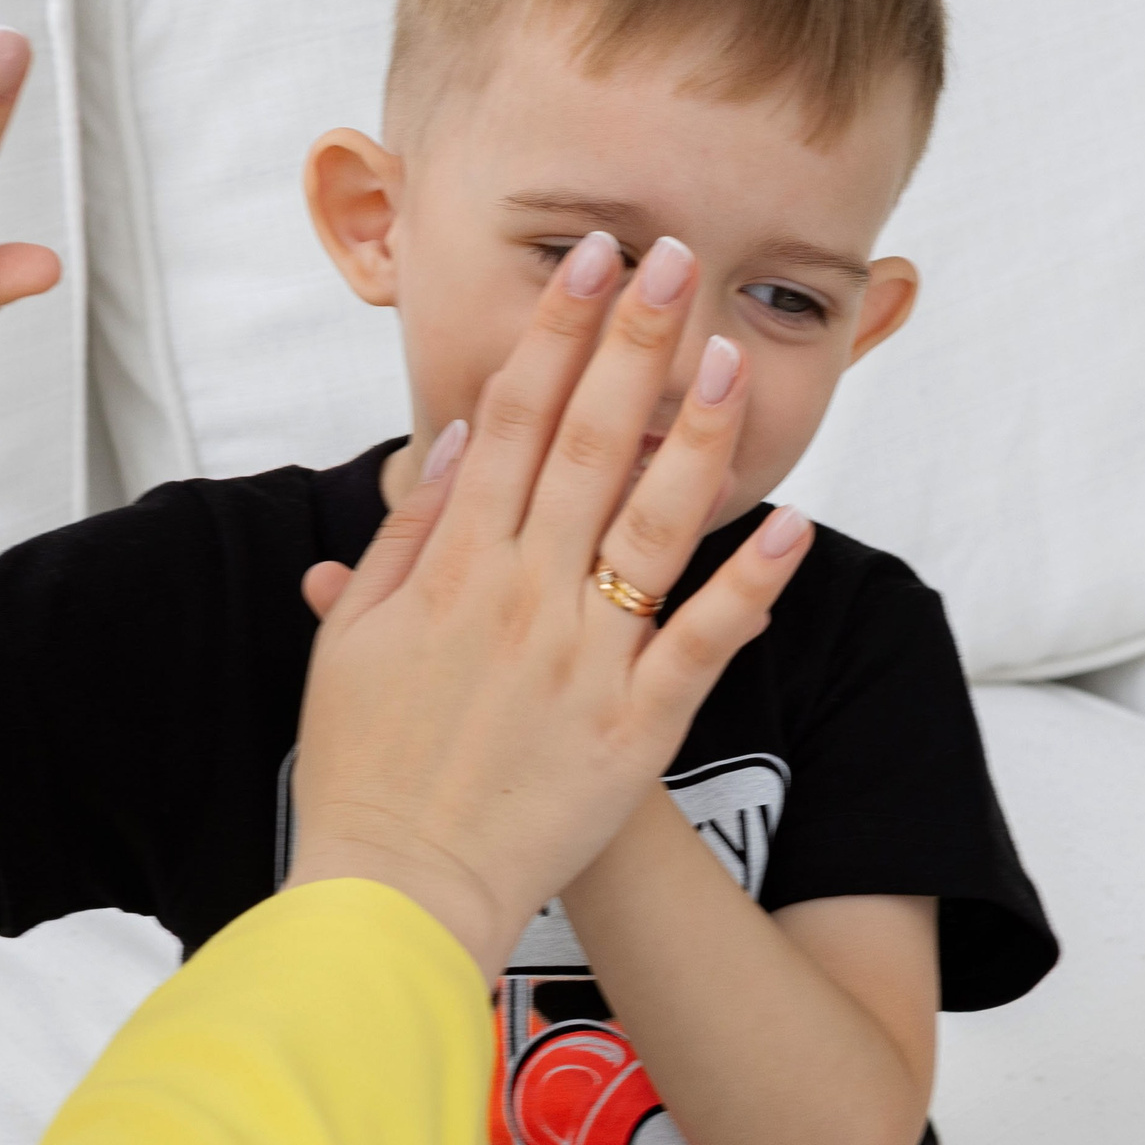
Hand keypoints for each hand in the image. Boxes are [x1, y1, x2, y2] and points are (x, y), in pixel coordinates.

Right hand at [282, 233, 813, 974]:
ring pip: (658, 522)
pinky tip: (795, 518)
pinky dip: (757, 580)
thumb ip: (405, 535)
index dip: (555, 333)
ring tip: (729, 354)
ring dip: (699, 433)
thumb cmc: (364, 759)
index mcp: (452, 567)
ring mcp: (588, 658)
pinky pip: (708, 638)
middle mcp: (524, 595)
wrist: (400, 886)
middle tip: (671, 258)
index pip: (514, 420)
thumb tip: (460, 441)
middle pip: (591, 443)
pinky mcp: (640, 725)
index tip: (588, 262)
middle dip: (632, 341)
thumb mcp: (349, 634)